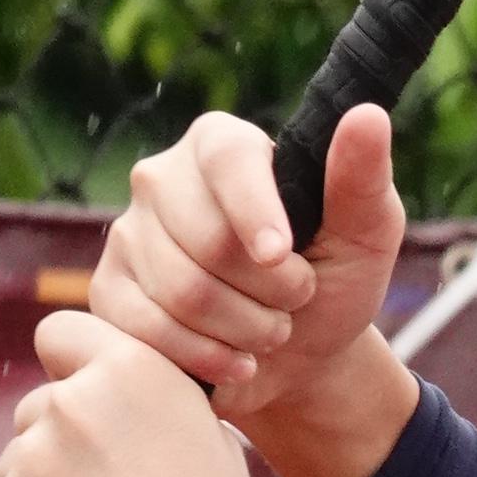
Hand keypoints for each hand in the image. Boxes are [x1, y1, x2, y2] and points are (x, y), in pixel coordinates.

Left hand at [0, 317, 309, 476]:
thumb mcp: (211, 439)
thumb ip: (159, 406)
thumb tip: (126, 406)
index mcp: (133, 369)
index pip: (61, 332)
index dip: (70, 365)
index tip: (87, 399)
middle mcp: (73, 400)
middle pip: (38, 407)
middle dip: (58, 441)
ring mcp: (31, 456)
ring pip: (17, 461)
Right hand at [91, 102, 418, 476]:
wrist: (301, 358)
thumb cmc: (335, 281)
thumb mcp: (366, 232)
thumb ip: (362, 177)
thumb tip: (367, 116)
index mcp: (221, 144)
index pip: (227, 161)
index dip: (256, 213)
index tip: (282, 256)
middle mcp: (162, 179)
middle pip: (207, 241)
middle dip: (271, 291)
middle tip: (297, 301)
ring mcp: (128, 235)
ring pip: (182, 294)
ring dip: (247, 331)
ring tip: (271, 330)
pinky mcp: (109, 292)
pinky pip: (148, 331)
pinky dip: (207, 358)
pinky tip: (236, 360)